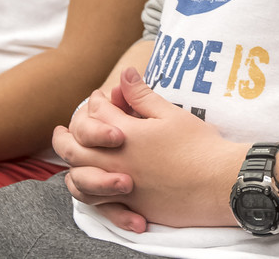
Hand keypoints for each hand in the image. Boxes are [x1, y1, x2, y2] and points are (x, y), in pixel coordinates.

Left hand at [54, 66, 245, 232]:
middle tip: (60, 131)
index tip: (103, 97)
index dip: (97, 102)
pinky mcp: (130, 206)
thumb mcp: (171, 113)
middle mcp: (116, 161)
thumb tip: (125, 73)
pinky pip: (96, 203)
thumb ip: (142, 95)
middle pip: (76, 147)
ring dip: (70, 166)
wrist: (218, 182)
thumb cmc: (199, 145)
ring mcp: (120, 187)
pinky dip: (86, 194)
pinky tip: (88, 187)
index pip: (96, 113)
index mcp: (126, 133)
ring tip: (68, 161)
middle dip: (66, 135)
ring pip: (79, 178)